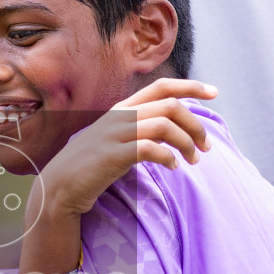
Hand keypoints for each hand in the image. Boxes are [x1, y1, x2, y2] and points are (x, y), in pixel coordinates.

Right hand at [36, 78, 214, 217]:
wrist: (59, 187)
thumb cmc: (91, 167)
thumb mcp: (116, 141)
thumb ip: (139, 130)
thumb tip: (171, 131)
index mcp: (122, 109)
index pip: (161, 86)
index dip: (190, 86)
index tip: (214, 93)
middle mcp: (119, 116)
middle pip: (169, 105)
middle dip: (195, 124)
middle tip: (206, 147)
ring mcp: (114, 134)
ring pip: (163, 125)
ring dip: (186, 143)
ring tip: (193, 160)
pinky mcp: (112, 155)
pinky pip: (149, 148)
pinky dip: (168, 157)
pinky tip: (173, 167)